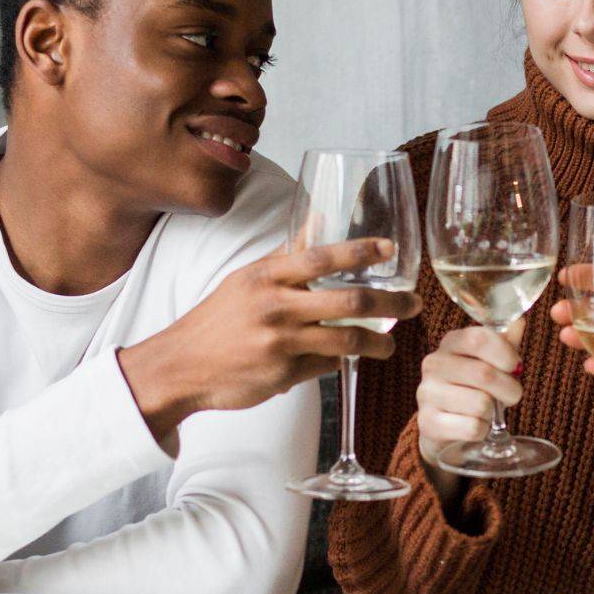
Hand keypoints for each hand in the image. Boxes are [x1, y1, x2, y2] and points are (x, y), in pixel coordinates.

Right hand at [117, 238, 421, 437]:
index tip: (389, 248)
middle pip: (348, 302)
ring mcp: (280, 343)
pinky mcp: (284, 375)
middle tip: (414, 302)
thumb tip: (319, 218)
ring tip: (391, 344)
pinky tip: (345, 359)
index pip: (320, 257)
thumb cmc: (219, 320)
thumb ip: (287, 254)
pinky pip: (327, 366)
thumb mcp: (248, 279)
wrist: (180, 367)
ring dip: (378, 342)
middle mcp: (274, 307)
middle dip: (391, 302)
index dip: (359, 251)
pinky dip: (340, 362)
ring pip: (346, 341)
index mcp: (265, 277)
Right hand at [414, 323, 524, 500]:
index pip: (479, 338)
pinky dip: (483, 431)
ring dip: (494, 413)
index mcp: (450, 343)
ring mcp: (427, 393)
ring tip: (487, 411)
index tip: (516, 366)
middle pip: (484, 374)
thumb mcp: (490, 362)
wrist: (444, 426)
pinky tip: (475, 426)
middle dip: (509, 389)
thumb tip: (518, 322)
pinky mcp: (428, 423)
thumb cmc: (473, 387)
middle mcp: (433, 364)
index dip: (505, 353)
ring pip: (481, 404)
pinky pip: (472, 428)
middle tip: (511, 395)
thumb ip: (504, 342)